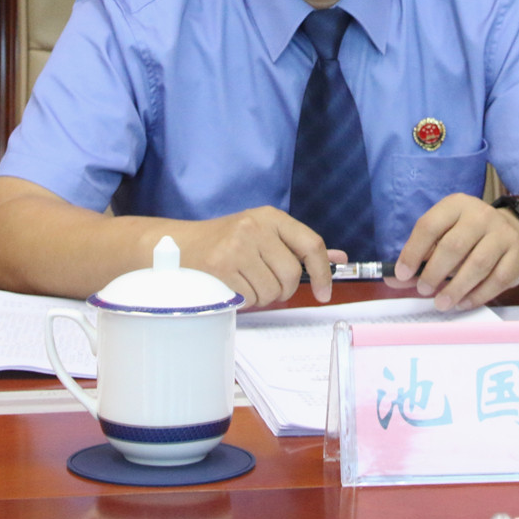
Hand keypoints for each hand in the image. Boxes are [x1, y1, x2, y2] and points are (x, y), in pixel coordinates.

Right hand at [173, 206, 336, 307]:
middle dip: (284, 289)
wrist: (180, 244)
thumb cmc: (226, 241)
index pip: (311, 244)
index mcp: (271, 217)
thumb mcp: (264, 235)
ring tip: (248, 285)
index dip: (322, 273)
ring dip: (263, 297)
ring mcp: (237, 244)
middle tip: (269, 286)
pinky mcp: (221, 264)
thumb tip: (338, 259)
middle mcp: (256, 226)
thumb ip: (300, 247)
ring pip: (271, 289)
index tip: (325, 294)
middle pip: (291, 274)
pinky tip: (234, 287)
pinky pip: (250, 297)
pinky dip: (246, 301)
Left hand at [388, 193, 518, 310]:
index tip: (402, 274)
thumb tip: (394, 278)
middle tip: (423, 290)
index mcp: (456, 205)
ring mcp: (503, 234)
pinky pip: (497, 279)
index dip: (413, 251)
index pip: (429, 226)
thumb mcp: (444, 235)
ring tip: (441, 303)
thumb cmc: (470, 236)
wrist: (515, 231)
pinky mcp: (518, 254)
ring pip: (477, 264)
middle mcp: (481, 215)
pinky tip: (463, 303)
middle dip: (434, 272)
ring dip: (456, 288)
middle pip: (453, 246)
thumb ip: (420, 256)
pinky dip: (478, 295)